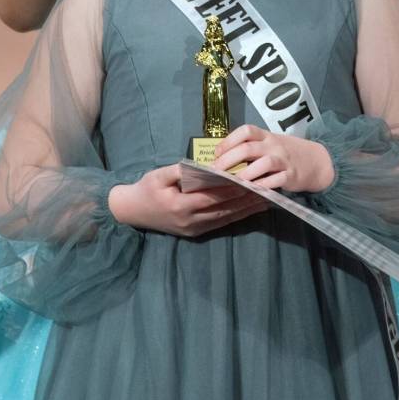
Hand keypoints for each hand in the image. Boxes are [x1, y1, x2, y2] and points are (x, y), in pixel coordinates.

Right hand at [108, 164, 267, 236]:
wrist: (131, 212)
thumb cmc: (145, 189)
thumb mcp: (159, 175)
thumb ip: (180, 171)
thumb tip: (203, 167)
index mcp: (181, 205)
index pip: (213, 195)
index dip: (233, 188)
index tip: (251, 179)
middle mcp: (191, 220)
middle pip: (224, 208)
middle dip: (247, 199)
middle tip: (267, 188)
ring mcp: (194, 228)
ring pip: (226, 218)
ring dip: (247, 209)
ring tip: (266, 199)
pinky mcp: (196, 232)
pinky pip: (220, 223)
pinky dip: (237, 216)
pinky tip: (250, 210)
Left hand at [212, 125, 334, 192]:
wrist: (316, 161)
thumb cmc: (286, 153)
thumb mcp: (270, 144)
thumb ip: (251, 147)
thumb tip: (223, 157)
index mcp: (266, 136)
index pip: (246, 131)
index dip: (229, 140)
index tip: (216, 153)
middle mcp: (274, 145)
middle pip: (248, 148)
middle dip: (229, 159)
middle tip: (216, 171)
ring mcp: (283, 160)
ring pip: (263, 163)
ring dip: (245, 174)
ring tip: (233, 182)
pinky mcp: (291, 175)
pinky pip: (276, 180)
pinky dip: (263, 185)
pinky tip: (253, 190)